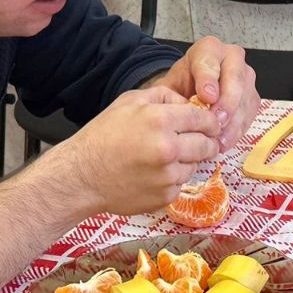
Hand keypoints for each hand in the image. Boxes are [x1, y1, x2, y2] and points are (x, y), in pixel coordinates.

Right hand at [59, 85, 222, 215]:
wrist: (82, 176)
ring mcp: (167, 176)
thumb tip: (189, 103)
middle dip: (206, 141)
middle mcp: (168, 148)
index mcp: (160, 120)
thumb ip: (164, 96)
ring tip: (166, 156)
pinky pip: (181, 183)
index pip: (203, 119)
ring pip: (196, 165)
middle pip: (207, 144)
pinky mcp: (165, 196)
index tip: (210, 124)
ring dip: (188, 160)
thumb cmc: (103, 136)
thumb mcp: (129, 102)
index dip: (210, 121)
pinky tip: (155, 173)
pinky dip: (174, 178)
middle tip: (199, 140)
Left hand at [151, 36, 259, 149]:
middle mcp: (232, 58)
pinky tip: (223, 142)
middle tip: (217, 121)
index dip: (209, 79)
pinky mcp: (252, 97)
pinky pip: (249, 114)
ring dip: (233, 121)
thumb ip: (171, 95)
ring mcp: (245, 77)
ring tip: (218, 139)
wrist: (189, 92)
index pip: (210, 61)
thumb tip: (179, 110)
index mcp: (208, 49)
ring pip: (245, 98)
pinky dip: (237, 130)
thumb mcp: (169, 87)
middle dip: (227, 101)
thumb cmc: (180, 87)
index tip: (207, 97)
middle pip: (235, 78)